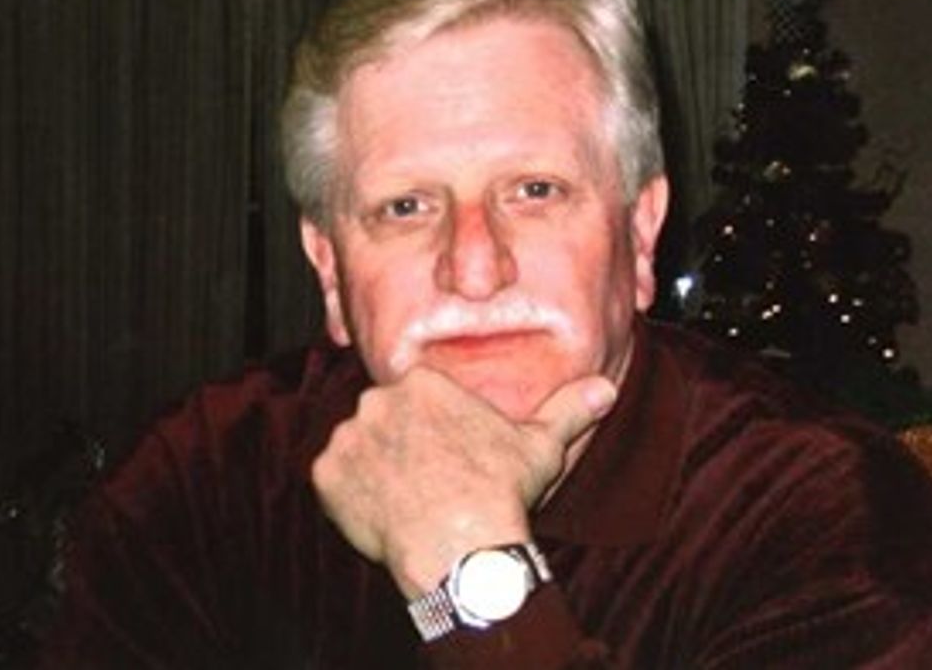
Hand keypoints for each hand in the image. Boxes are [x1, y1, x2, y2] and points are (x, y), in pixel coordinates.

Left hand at [311, 367, 615, 597]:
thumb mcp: (542, 446)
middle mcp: (377, 399)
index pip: (419, 399)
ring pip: (358, 448)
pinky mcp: (325, 474)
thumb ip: (568, 410)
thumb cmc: (501, 491)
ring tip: (407, 500)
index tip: (449, 458)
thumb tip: (606, 387)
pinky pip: (333, 481)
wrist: (462, 548)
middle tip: (428, 481)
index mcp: (422, 382)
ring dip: (374, 469)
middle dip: (402, 445)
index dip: (434, 431)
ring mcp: (347, 436)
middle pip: (385, 419)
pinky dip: (351, 496)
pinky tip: (384, 514)